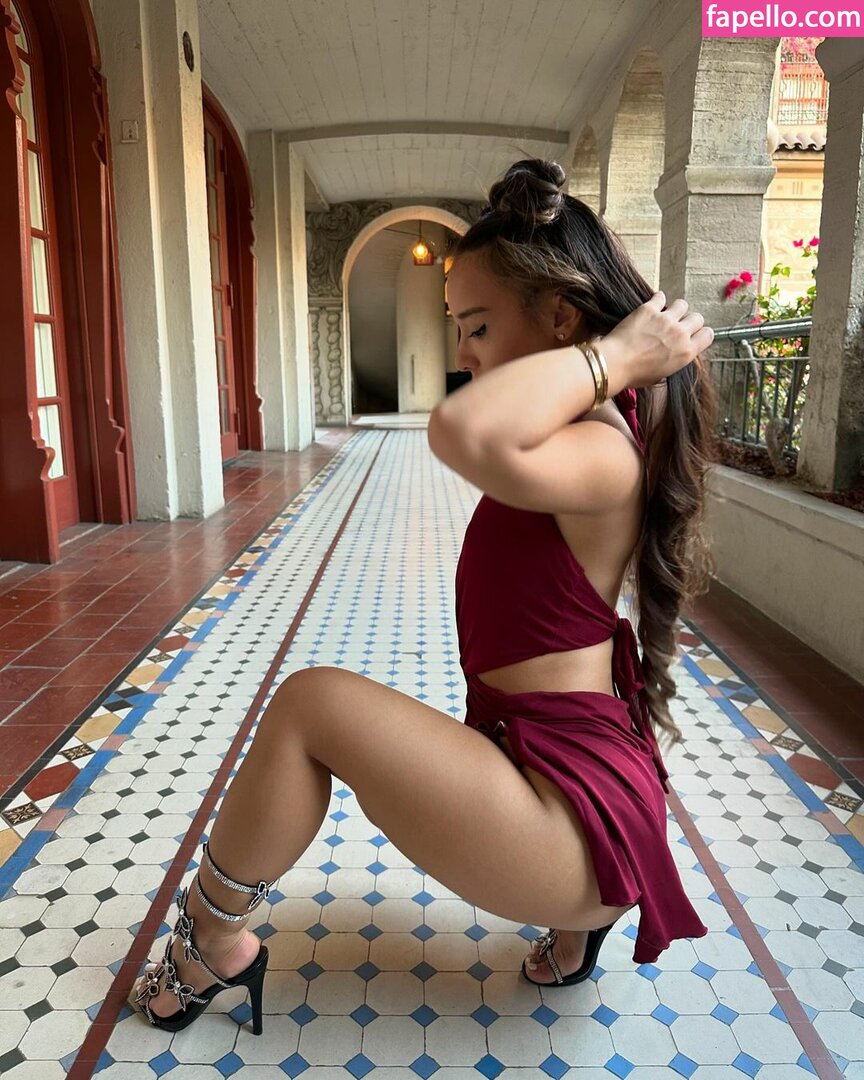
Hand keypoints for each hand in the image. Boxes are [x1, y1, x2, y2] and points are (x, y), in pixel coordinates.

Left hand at [598, 292, 713, 389]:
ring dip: (675, 309)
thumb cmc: (635, 374)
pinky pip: (661, 296)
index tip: (692, 334)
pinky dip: (658, 299)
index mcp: (686, 352)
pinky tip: (653, 304)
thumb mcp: (661, 374)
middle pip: (697, 317)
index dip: (700, 333)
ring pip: (682, 304)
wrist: (615, 364)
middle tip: (677, 325)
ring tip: (665, 314)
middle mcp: (680, 333)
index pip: (708, 335)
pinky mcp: (650, 309)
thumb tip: (674, 352)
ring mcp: (666, 319)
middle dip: (689, 320)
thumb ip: (674, 360)